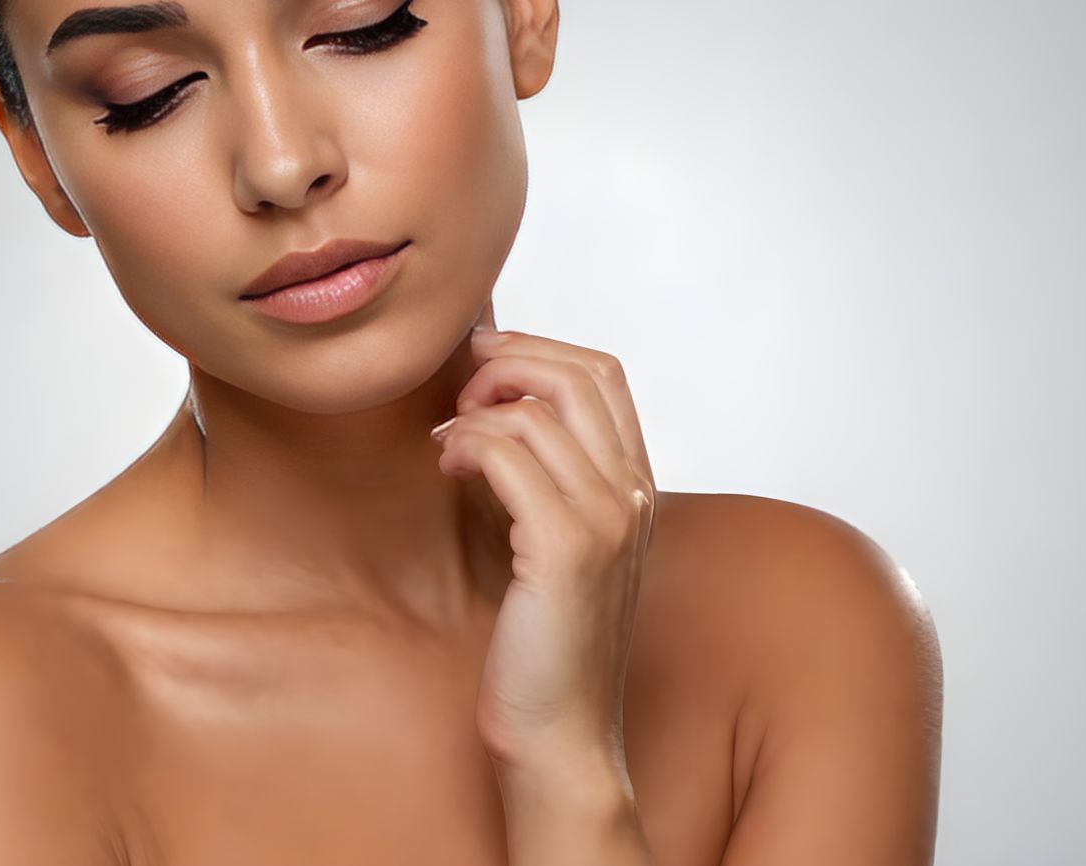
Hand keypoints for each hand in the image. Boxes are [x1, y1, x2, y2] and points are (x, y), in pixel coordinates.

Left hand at [432, 300, 657, 782]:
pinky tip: (447, 467)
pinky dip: (467, 444)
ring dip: (475, 409)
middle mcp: (635, 495)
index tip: (481, 364)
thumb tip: (494, 405)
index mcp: (638, 488)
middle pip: (579, 372)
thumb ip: (546, 477)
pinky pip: (507, 454)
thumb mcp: (554, 543)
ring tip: (447, 443)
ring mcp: (607, 520)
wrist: (560, 736)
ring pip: (537, 409)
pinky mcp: (565, 548)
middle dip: (506, 360)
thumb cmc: (544, 643)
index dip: (537, 349)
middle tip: (458, 391)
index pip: (604, 373)